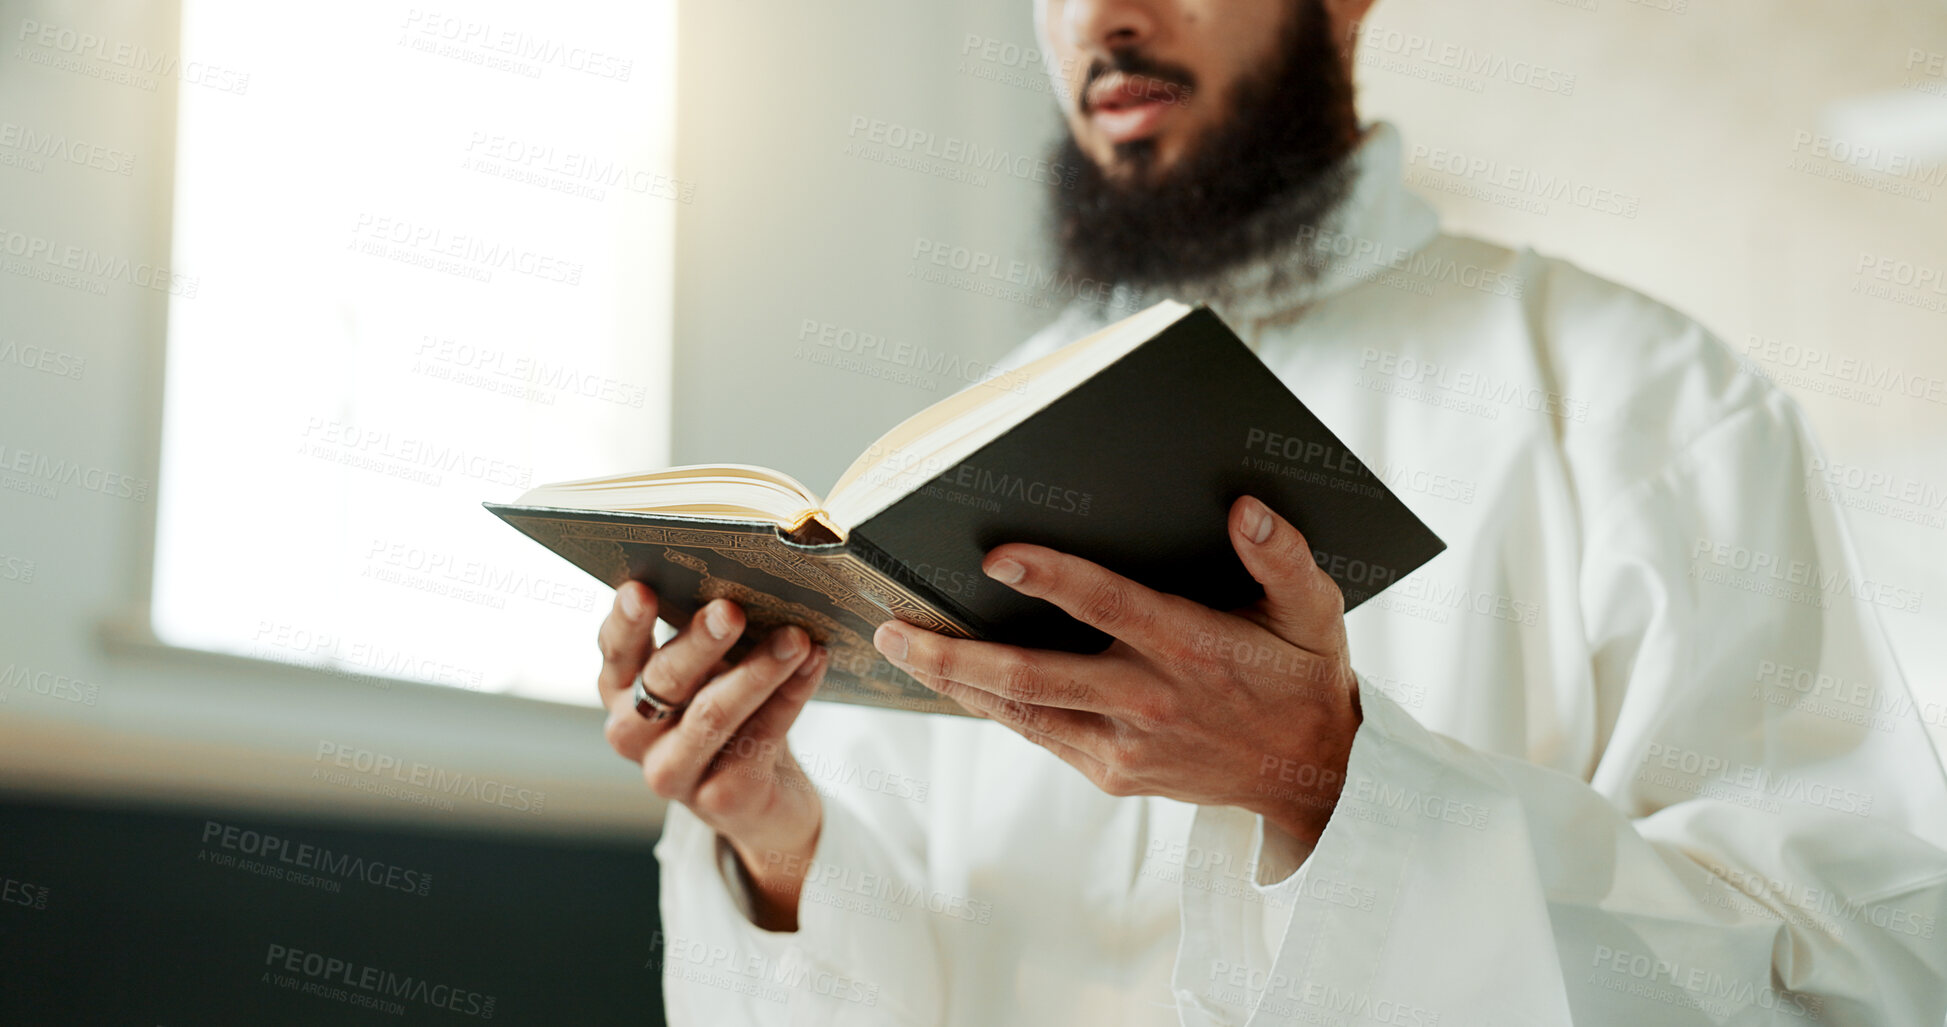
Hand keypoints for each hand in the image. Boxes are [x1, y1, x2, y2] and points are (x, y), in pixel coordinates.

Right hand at [597, 583, 830, 929]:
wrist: (762, 798)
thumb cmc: (732, 715)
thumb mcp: (712, 670)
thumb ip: (713, 634)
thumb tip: (747, 584)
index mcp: (622, 688)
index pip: (616, 648)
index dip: (627, 621)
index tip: (640, 590)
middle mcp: (633, 733)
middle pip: (664, 680)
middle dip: (701, 641)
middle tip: (731, 610)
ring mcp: (670, 772)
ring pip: (712, 714)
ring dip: (758, 671)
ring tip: (795, 638)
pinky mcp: (718, 799)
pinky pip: (759, 738)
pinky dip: (790, 696)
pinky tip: (814, 664)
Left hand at [872, 495, 1360, 846]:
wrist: (1312, 778)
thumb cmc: (1304, 676)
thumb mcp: (1314, 611)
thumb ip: (1283, 556)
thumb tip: (1245, 508)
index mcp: (1191, 648)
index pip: (1110, 606)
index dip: (1053, 579)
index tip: (996, 557)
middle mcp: (1147, 699)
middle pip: (1033, 676)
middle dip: (956, 653)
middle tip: (892, 628)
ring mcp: (1124, 744)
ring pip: (1021, 711)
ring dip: (955, 680)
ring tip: (898, 646)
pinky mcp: (1111, 773)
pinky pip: (1039, 733)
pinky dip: (991, 704)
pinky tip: (952, 674)